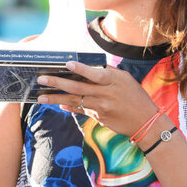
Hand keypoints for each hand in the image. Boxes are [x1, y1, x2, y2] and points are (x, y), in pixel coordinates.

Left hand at [36, 61, 157, 136]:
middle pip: (78, 88)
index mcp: (113, 81)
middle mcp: (105, 94)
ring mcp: (101, 108)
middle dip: (57, 83)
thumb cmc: (136, 96)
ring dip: (56, 98)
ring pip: (75, 101)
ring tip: (41, 97)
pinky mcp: (99, 118)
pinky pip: (81, 110)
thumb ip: (107, 73)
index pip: (95, 74)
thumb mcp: (125, 79)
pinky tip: (59, 104)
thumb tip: (88, 68)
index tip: (66, 64)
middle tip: (42, 79)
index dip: (81, 69)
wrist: (145, 122)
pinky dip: (70, 106)